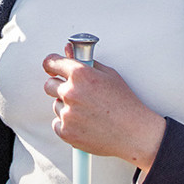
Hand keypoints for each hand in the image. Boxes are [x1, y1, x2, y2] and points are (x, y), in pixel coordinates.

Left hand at [42, 44, 165, 172]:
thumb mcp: (108, 74)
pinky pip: (57, 123)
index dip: (50, 64)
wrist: (135, 133)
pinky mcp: (67, 132)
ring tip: (87, 111)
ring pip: (56, 105)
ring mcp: (68, 113)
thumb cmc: (125, 103)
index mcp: (80, 74)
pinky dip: (67, 124)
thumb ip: (85, 60)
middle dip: (59, 86)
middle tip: (75, 93)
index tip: (51, 67)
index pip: (51, 62)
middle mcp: (71, 92)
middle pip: (49, 85)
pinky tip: (83, 123)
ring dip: (66, 106)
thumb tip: (68, 49)